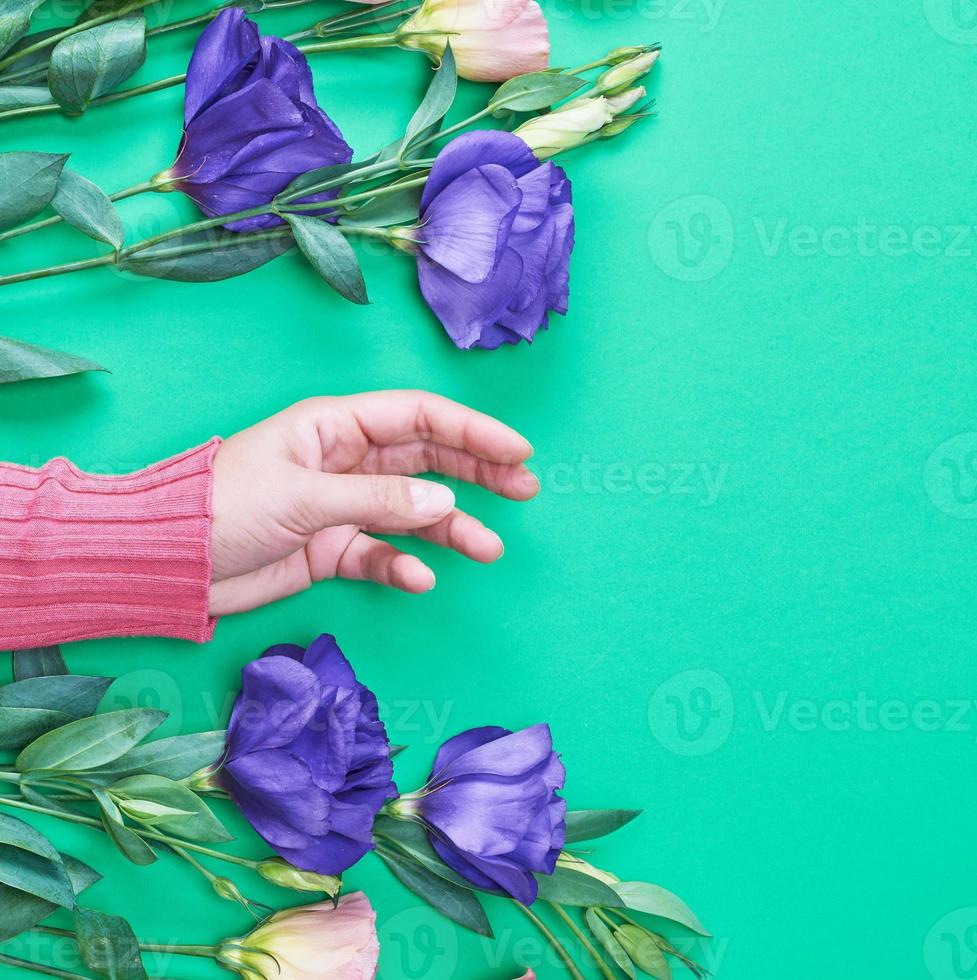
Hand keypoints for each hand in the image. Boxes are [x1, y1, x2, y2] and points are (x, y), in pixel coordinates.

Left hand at [208, 391, 538, 615]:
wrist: (171, 563)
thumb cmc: (224, 508)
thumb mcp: (306, 497)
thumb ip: (380, 500)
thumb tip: (446, 504)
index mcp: (336, 426)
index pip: (419, 417)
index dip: (472, 429)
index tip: (517, 451)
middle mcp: (346, 460)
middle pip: (428, 458)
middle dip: (477, 472)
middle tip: (524, 489)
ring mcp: (343, 506)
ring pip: (413, 511)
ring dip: (452, 528)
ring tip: (489, 549)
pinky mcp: (332, 548)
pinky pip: (382, 554)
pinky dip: (402, 566)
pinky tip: (418, 579)